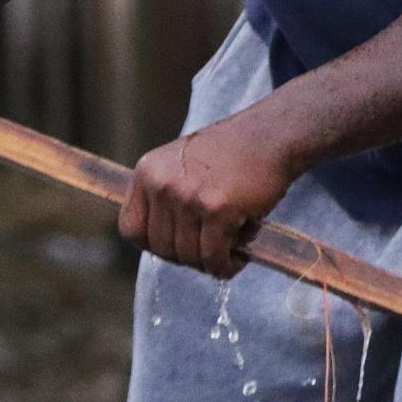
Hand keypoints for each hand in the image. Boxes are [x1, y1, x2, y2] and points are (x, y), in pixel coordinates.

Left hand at [118, 111, 297, 276]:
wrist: (271, 135)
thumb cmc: (232, 154)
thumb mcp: (181, 165)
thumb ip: (165, 198)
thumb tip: (163, 247)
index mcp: (148, 172)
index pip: (131, 229)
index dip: (154, 245)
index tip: (177, 246)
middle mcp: (162, 184)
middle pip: (161, 248)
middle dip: (188, 257)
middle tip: (212, 251)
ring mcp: (188, 197)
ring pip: (188, 256)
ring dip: (210, 263)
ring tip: (230, 252)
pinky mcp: (218, 209)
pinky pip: (213, 256)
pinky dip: (225, 266)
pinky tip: (238, 259)